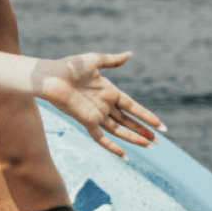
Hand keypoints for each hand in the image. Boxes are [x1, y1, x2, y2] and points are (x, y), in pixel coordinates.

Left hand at [36, 52, 164, 157]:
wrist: (51, 76)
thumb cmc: (70, 66)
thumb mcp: (95, 60)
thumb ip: (112, 60)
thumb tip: (129, 54)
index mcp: (109, 91)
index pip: (132, 106)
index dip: (145, 115)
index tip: (160, 124)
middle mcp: (104, 105)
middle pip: (127, 121)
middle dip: (143, 130)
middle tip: (159, 140)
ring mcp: (96, 114)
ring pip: (118, 130)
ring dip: (133, 138)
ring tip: (149, 146)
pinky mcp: (86, 121)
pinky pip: (100, 137)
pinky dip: (111, 146)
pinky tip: (123, 155)